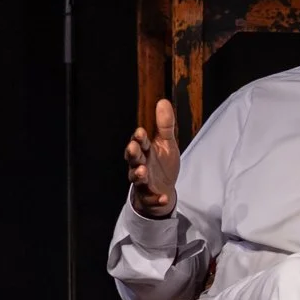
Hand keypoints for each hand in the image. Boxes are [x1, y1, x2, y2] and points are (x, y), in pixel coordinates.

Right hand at [125, 99, 183, 218]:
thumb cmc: (162, 164)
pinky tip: (163, 197)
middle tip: (133, 148)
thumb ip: (165, 125)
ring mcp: (143, 181)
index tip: (140, 132)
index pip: (139, 142)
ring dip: (139, 174)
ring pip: (137, 177)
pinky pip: (151, 198)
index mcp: (145, 150)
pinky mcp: (148, 196)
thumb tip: (163, 101)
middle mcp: (140, 164)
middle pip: (133, 158)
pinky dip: (156, 198)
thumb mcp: (167, 143)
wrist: (163, 190)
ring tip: (142, 171)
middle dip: (133, 153)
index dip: (139, 137)